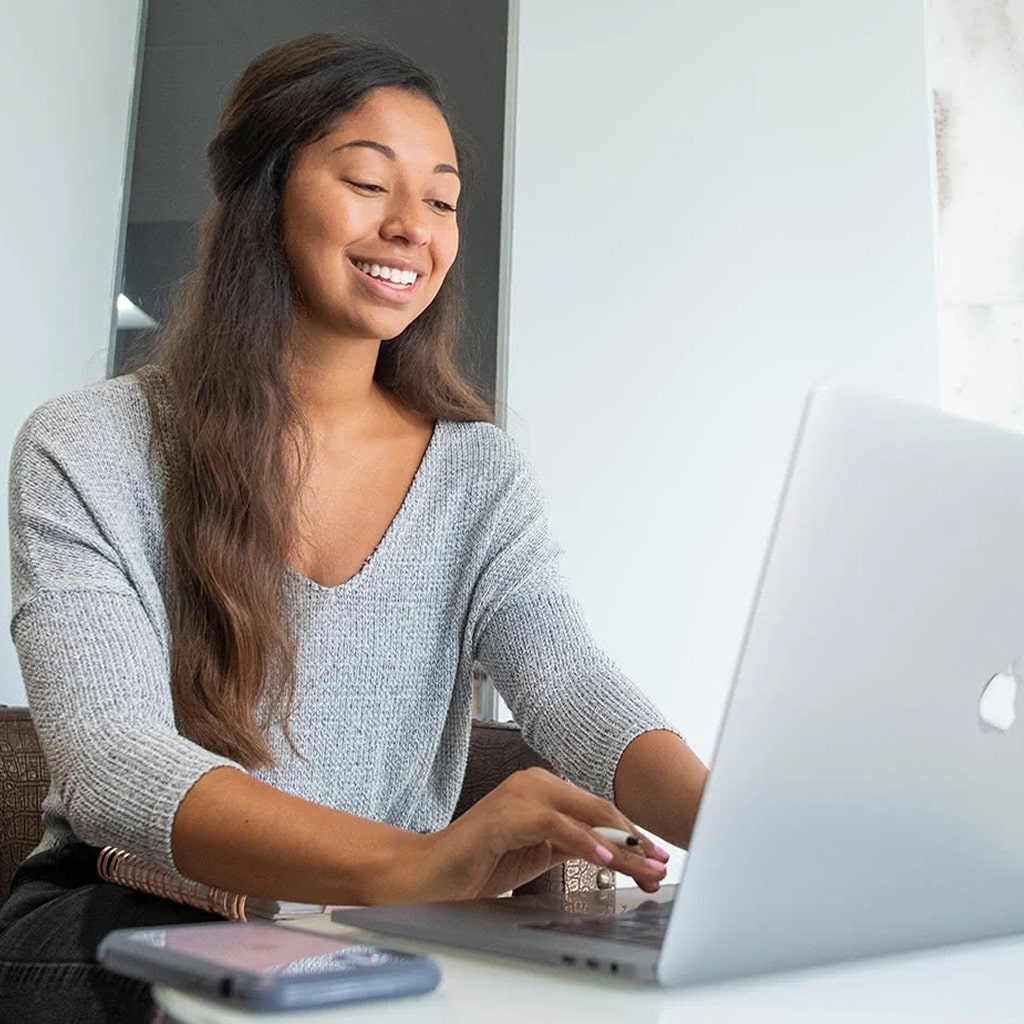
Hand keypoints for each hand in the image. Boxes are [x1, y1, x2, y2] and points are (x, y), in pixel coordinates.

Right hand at [415, 766, 668, 900]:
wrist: (434, 874)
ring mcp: (521, 793)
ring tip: (645, 869)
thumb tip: (615, 854)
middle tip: (660, 865)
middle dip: (634, 842)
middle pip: (599, 811)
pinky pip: (556, 827)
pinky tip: (604, 860)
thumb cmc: (482, 863)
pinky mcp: (508, 814)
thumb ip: (573, 846)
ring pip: (585, 818)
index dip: (630, 836)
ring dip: (620, 847)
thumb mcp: (540, 854)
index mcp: (543, 788)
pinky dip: (584, 843)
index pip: (598, 811)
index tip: (656, 859)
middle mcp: (535, 782)